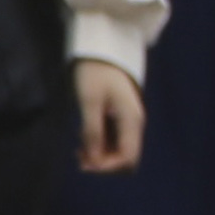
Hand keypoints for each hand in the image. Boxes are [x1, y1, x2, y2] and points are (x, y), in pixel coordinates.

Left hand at [71, 59, 144, 173]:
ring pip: (120, 152)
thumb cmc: (95, 71)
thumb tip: (94, 158)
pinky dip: (100, 146)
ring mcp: (128, 122)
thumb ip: (92, 130)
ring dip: (101, 156)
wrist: (101, 49)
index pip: (127, 157)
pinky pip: (114, 141)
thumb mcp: (89, 100)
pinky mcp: (120, 119)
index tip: (85, 162)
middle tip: (79, 157)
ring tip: (79, 149)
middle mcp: (134, 124)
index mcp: (131, 120)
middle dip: (104, 163)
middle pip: (127, 159)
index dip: (107, 166)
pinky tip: (84, 138)